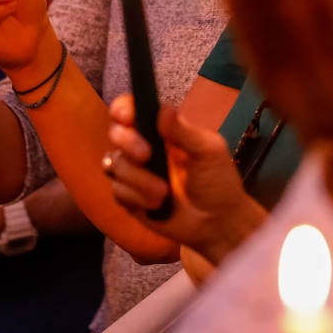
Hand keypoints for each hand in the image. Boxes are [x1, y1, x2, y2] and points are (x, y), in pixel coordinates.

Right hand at [104, 94, 267, 266]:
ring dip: (138, 179)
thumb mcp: (208, 151)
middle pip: (115, 133)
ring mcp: (134, 173)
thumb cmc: (218, 182)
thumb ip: (184, 131)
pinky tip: (158, 204)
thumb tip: (164, 108)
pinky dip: (137, 197)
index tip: (127, 117)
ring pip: (114, 164)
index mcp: (161, 130)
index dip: (123, 109)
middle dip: (127, 142)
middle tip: (146, 155)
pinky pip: (118, 191)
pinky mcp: (129, 198)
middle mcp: (142, 147)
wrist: (218, 224)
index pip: (132, 110)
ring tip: (164, 192)